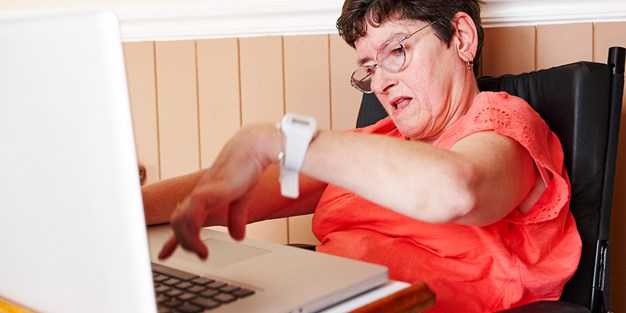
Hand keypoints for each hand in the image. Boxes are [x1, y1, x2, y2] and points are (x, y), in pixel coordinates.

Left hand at [158, 125, 280, 259]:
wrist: (253, 148)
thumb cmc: (247, 166)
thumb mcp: (241, 198)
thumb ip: (237, 217)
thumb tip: (237, 236)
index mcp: (205, 195)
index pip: (182, 218)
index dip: (173, 238)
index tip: (164, 253)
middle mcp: (199, 194)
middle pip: (177, 221)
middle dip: (181, 242)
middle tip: (199, 254)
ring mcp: (202, 192)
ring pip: (180, 220)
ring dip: (187, 240)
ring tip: (202, 252)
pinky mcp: (208, 191)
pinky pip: (191, 215)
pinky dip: (192, 233)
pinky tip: (202, 244)